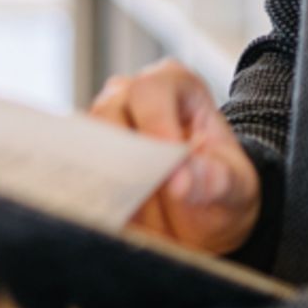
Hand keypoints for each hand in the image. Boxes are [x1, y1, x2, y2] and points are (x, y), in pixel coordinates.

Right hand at [88, 59, 259, 254]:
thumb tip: (181, 180)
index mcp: (178, 87)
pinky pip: (73, 166)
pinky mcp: (87, 154)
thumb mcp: (235, 188)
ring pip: (85, 138)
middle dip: (126, 155)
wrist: (202, 219)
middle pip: (109, 110)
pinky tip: (106, 211)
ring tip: (126, 206)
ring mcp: (106, 124)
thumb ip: (215, 181)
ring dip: (103, 174)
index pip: (151, 91)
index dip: (155, 124)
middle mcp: (135, 97)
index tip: (167, 163)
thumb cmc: (220, 190)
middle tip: (143, 193)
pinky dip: (87, 188)